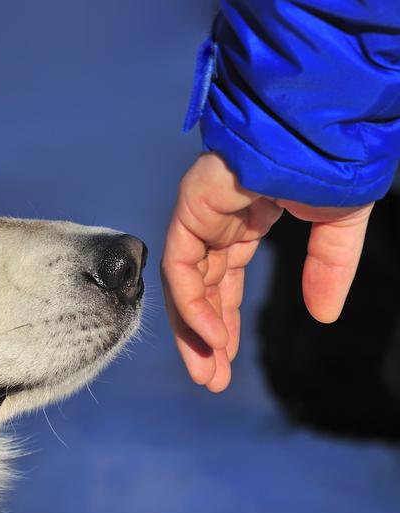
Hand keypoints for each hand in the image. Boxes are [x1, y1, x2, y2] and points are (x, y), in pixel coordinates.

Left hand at [161, 154, 373, 391]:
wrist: (323, 123)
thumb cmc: (331, 160)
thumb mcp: (339, 225)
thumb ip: (329, 268)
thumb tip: (324, 315)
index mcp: (245, 221)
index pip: (224, 280)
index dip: (226, 321)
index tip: (227, 360)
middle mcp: (216, 221)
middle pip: (201, 288)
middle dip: (206, 336)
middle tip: (211, 379)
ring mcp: (200, 213)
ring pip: (185, 283)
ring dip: (195, 330)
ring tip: (207, 374)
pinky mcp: (191, 207)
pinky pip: (183, 265)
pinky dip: (194, 303)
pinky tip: (213, 337)